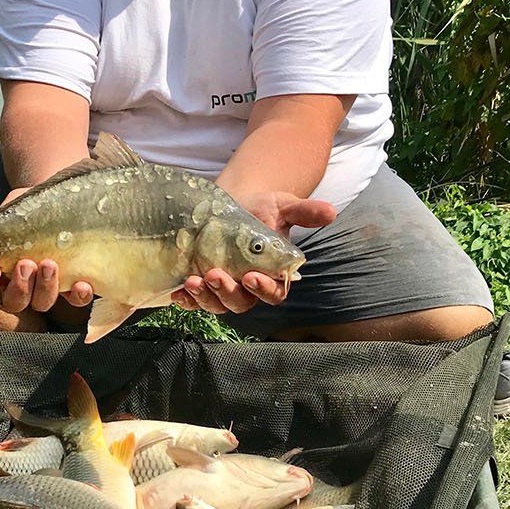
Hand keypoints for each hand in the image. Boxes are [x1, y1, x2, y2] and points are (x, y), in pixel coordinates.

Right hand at [0, 188, 93, 313]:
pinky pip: (75, 300)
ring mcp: (47, 288)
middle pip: (15, 301)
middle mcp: (21, 285)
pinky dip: (78, 296)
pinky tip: (81, 285)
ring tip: (49, 265)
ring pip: (42, 303)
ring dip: (46, 289)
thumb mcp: (8, 212)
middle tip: (26, 264)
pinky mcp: (73, 285)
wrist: (56, 200)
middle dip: (20, 286)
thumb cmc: (26, 209)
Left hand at [172, 191, 335, 315]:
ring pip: (217, 304)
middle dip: (228, 293)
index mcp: (274, 276)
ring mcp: (225, 288)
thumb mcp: (284, 206)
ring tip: (192, 281)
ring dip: (205, 298)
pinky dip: (187, 300)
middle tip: (216, 275)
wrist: (234, 203)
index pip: (273, 293)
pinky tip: (178, 292)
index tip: (251, 276)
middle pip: (241, 303)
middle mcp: (249, 288)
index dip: (263, 289)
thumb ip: (305, 212)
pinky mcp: (203, 283)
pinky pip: (196, 301)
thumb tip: (331, 211)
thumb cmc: (263, 208)